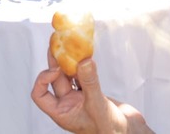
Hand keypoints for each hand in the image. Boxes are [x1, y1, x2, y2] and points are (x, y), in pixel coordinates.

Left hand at [31, 55, 147, 133]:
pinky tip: (85, 57)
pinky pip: (82, 77)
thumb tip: (84, 61)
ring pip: (69, 77)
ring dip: (69, 62)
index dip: (43, 80)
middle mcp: (68, 105)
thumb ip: (90, 83)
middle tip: (58, 44)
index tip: (56, 69)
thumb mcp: (98, 105)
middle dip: (55, 63)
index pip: (40, 95)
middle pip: (55, 81)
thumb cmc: (110, 130)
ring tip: (69, 46)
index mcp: (62, 113)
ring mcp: (80, 99)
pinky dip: (83, 67)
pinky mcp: (91, 93)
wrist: (129, 133)